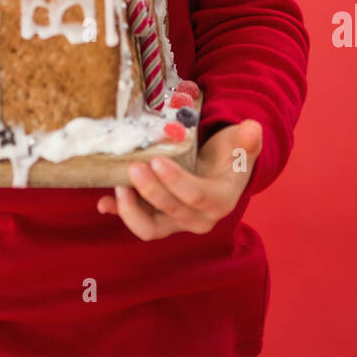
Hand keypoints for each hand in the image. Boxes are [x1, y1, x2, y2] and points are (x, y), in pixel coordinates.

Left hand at [96, 120, 261, 239]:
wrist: (221, 173)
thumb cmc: (230, 156)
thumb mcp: (241, 145)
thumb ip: (247, 140)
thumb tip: (253, 129)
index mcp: (221, 200)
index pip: (196, 196)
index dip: (175, 182)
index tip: (157, 162)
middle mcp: (199, 218)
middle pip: (171, 211)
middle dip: (149, 192)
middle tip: (132, 167)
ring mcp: (177, 222)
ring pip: (151, 228)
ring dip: (130, 211)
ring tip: (116, 188)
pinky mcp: (160, 219)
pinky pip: (139, 223)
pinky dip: (120, 214)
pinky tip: (102, 204)